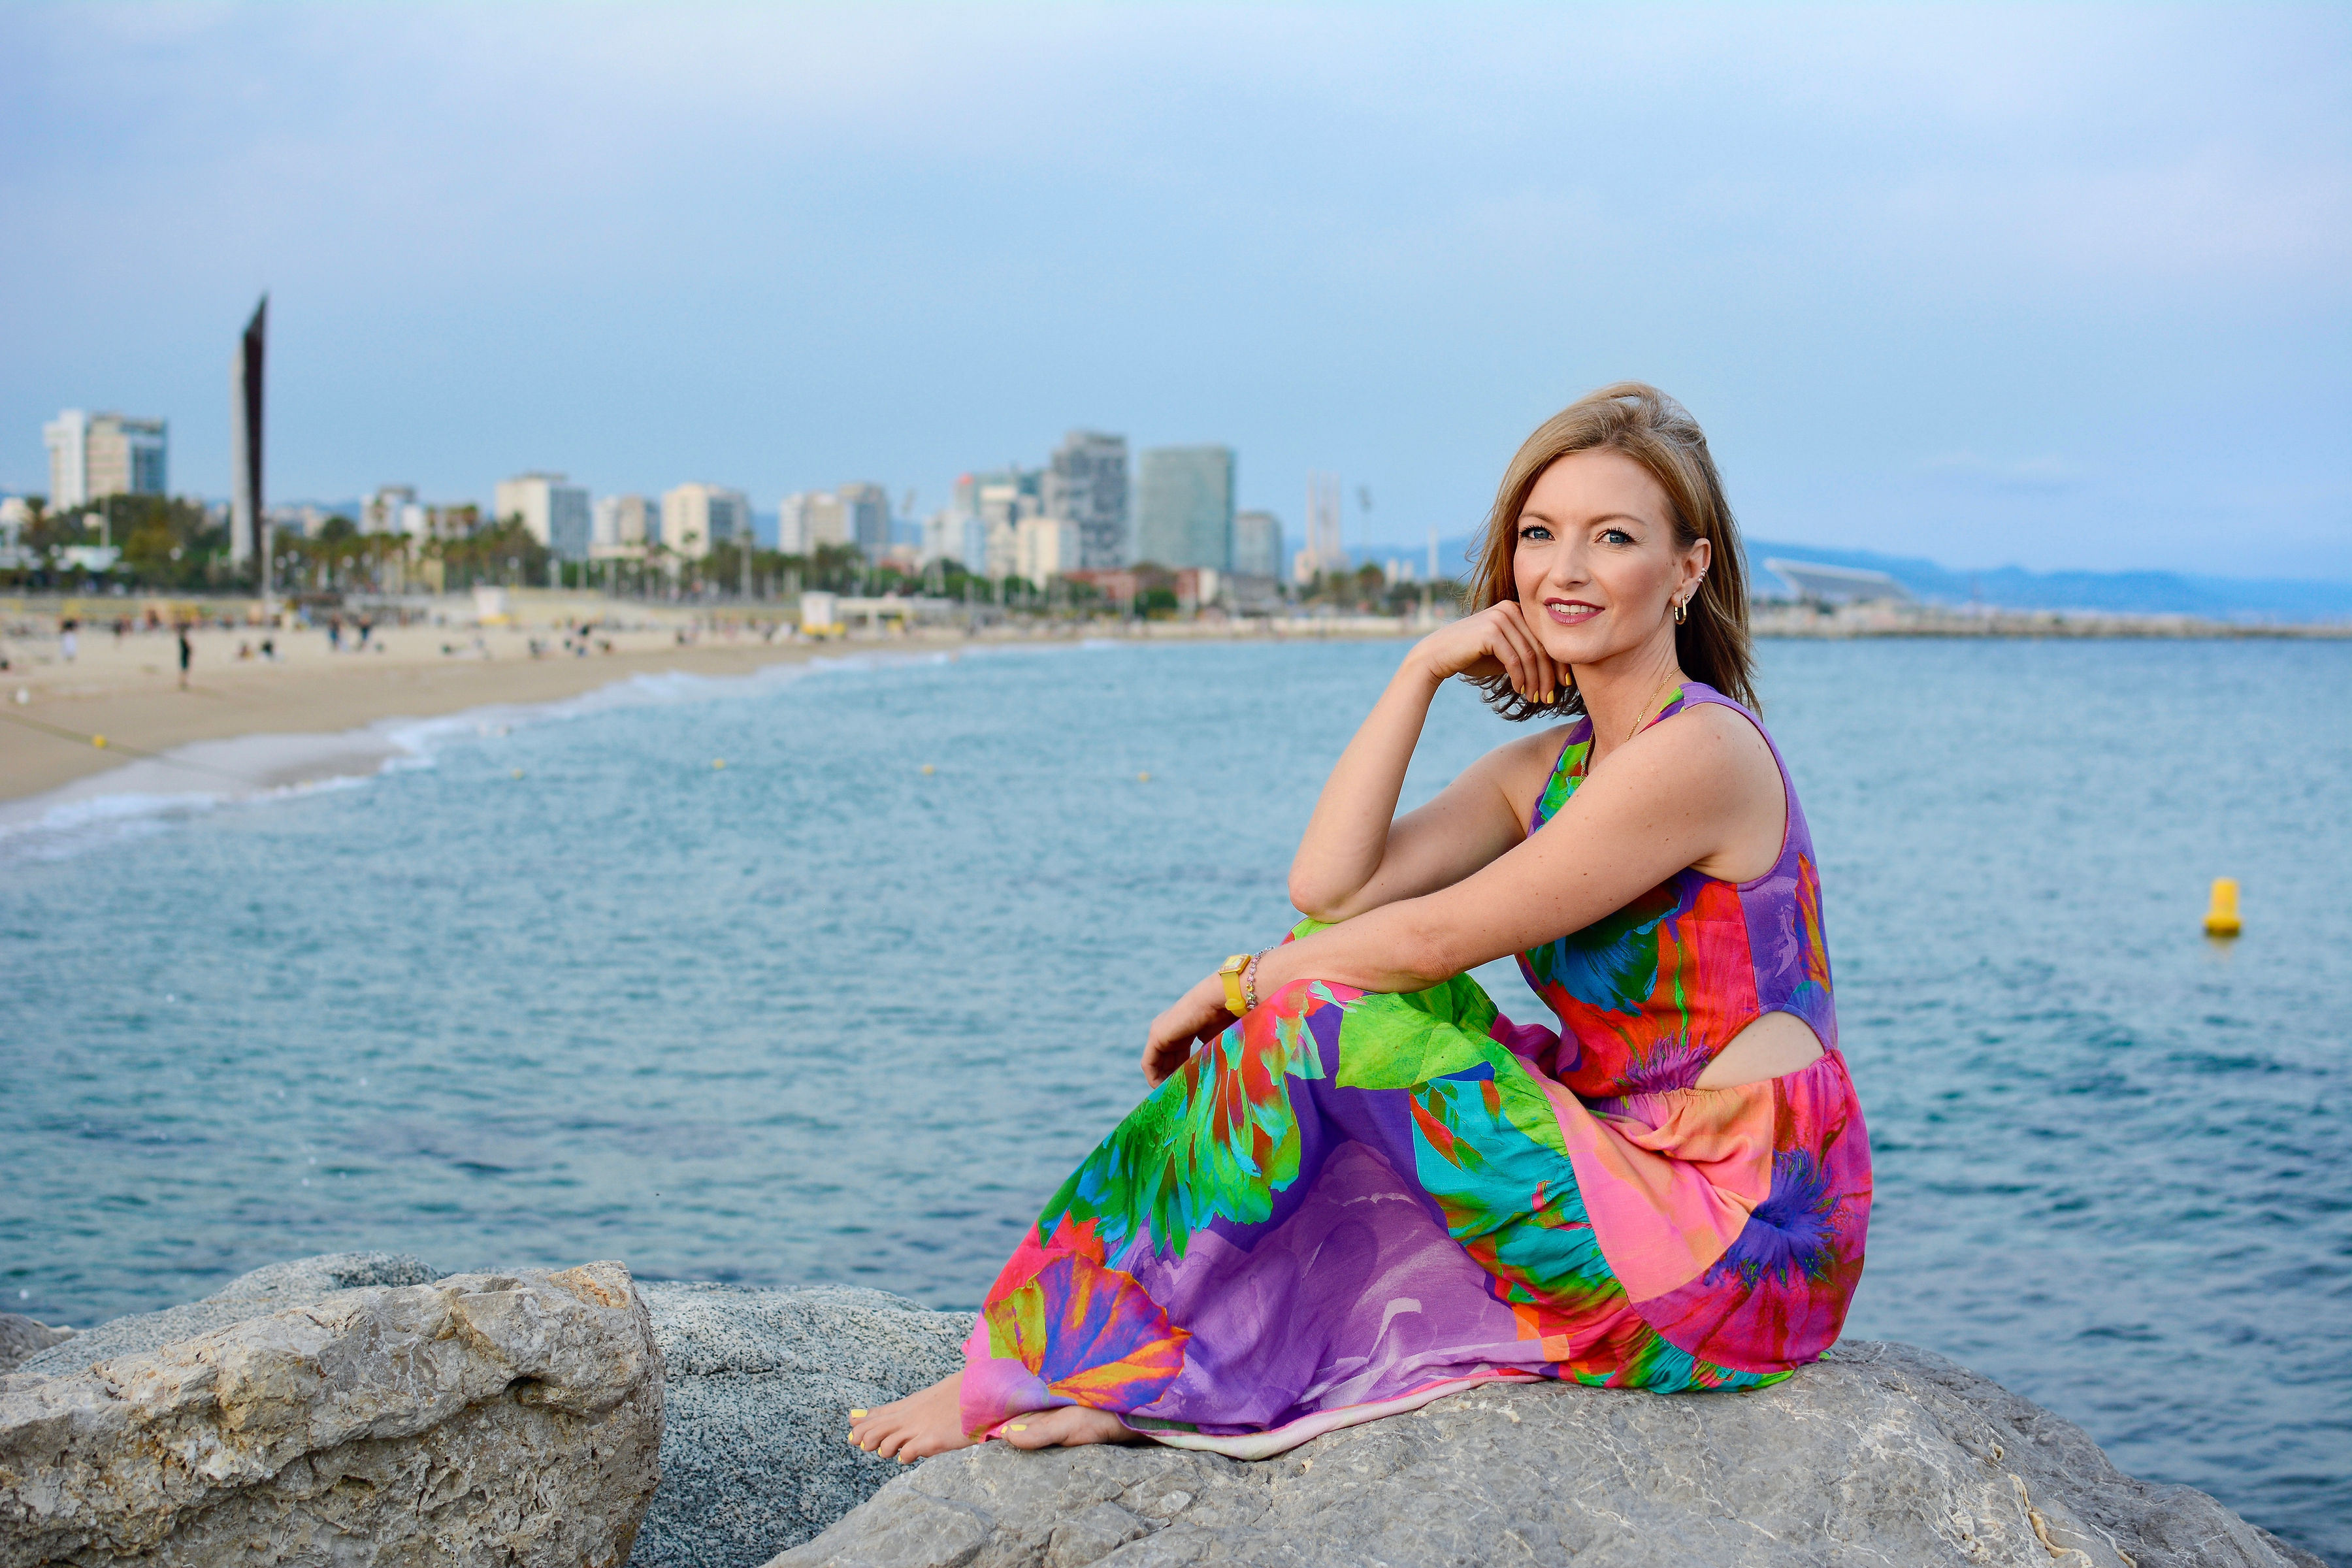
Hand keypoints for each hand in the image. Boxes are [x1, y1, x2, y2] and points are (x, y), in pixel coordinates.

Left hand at [1141, 971, 1234, 1087]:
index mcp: (1184, 1029)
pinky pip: (1149, 1063)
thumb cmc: (1227, 1019)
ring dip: (1163, 1081)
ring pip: (1156, 1064)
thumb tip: (1214, 1082)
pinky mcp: (1156, 1036)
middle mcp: (1169, 1030)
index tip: (1189, 1090)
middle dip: (1172, 1080)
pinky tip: (1165, 1090)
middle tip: (1180, 1099)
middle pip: (1165, 1062)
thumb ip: (1209, 1059)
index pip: (1177, 1056)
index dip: (1181, 1073)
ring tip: (1175, 1098)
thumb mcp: (1216, 1044)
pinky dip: (1155, 1078)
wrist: (1222, 1000)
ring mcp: (1160, 1032)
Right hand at [1410, 601, 1560, 703]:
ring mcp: (1500, 618)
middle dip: (1549, 676)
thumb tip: (1557, 672)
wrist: (1438, 655)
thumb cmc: (1473, 656)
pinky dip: (1520, 678)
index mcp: (1517, 610)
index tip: (1564, 685)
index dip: (1558, 663)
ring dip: (1535, 681)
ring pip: (1530, 655)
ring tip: (1536, 698)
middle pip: (1541, 647)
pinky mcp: (1490, 631)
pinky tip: (1520, 690)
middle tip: (1551, 697)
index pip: (1545, 638)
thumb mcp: (1505, 653)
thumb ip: (1526, 655)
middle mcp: (1510, 609)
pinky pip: (1514, 659)